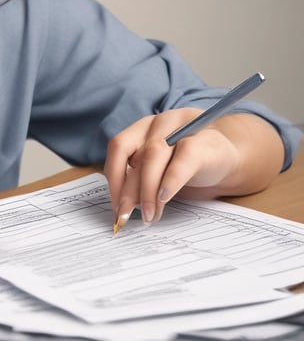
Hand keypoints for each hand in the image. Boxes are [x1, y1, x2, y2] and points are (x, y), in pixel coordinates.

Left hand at [104, 108, 241, 229]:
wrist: (229, 157)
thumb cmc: (188, 165)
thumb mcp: (160, 171)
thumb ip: (142, 180)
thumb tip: (123, 207)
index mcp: (141, 129)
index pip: (118, 148)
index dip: (113, 178)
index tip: (114, 207)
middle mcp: (157, 124)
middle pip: (134, 154)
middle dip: (126, 190)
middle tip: (123, 217)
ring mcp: (181, 128)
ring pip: (153, 155)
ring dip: (147, 190)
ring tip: (149, 216)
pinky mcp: (205, 142)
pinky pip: (183, 159)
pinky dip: (171, 179)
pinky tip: (165, 197)